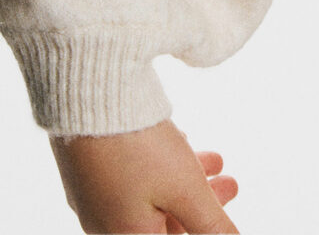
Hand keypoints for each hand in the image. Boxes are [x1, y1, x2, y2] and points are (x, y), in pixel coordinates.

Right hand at [49, 118, 238, 232]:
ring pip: (149, 197)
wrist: (88, 96)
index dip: (203, 227)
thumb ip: (210, 224)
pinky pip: (131, 177)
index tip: (226, 202)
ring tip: (216, 160)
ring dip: (186, 181)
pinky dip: (161, 168)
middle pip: (161, 223)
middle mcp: (103, 225)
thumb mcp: (186, 190)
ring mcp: (92, 197)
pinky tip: (178, 145)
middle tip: (232, 184)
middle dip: (202, 204)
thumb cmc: (135, 150)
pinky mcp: (86, 168)